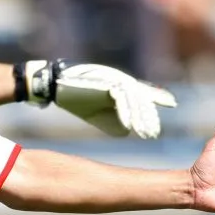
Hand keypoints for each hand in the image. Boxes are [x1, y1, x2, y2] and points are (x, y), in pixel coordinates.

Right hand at [19, 60, 177, 138]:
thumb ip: (113, 120)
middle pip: (140, 100)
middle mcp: (121, 82)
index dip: (152, 110)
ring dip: (138, 118)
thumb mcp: (97, 113)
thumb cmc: (77, 98)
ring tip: (144, 133)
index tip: (157, 127)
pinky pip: (119, 98)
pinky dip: (124, 112)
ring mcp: (114, 80)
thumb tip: (127, 132)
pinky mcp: (105, 81)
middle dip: (147, 118)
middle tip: (152, 134)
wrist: (56, 85)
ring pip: (132, 100)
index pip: (141, 99)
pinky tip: (129, 126)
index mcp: (121, 89)